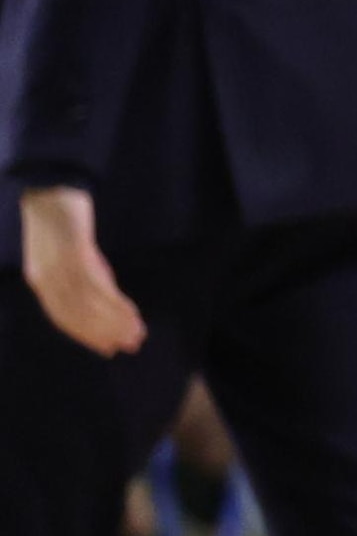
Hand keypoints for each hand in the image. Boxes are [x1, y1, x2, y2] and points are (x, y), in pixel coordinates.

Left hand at [21, 187, 140, 356]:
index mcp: (39, 279)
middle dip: (105, 333)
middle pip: (78, 314)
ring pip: (89, 304)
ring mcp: (60, 265)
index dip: (87, 335)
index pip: (63, 316)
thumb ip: (82, 271)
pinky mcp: (75, 251)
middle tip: (131, 346)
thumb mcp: (63, 250)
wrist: (49, 186)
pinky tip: (132, 311)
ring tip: (138, 333)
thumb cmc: (58, 217)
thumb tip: (107, 294)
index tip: (109, 348)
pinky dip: (115, 302)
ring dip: (116, 322)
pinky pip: (97, 285)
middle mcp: (46, 277)